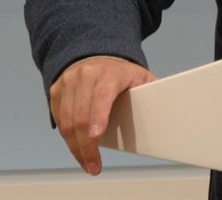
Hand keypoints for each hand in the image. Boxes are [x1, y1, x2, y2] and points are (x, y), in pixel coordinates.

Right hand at [49, 56, 156, 174]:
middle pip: (81, 116)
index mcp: (110, 72)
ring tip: (86, 163)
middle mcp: (86, 75)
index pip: (102, 96)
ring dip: (75, 147)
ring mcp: (68, 82)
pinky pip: (59, 119)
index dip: (98, 118)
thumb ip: (150, 93)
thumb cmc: (122, 73)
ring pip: (66, 122)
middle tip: (94, 166)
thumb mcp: (140, 77)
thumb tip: (165, 113)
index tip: (97, 137)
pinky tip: (77, 148)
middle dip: (86, 146)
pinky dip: (67, 137)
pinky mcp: (56, 90)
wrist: (96, 55)